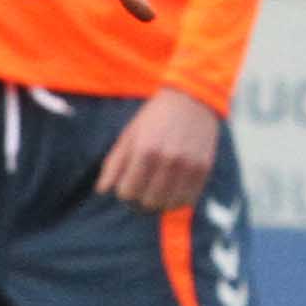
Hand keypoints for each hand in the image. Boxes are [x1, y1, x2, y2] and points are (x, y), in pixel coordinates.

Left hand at [96, 88, 220, 213]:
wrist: (191, 101)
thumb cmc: (154, 119)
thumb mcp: (129, 136)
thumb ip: (114, 164)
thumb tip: (101, 190)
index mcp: (145, 150)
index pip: (127, 192)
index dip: (123, 192)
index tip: (126, 185)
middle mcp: (168, 160)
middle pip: (148, 202)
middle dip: (140, 201)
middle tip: (140, 191)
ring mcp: (189, 165)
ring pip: (168, 204)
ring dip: (158, 203)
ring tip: (154, 193)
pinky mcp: (204, 169)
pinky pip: (188, 199)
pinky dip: (177, 200)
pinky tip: (171, 190)